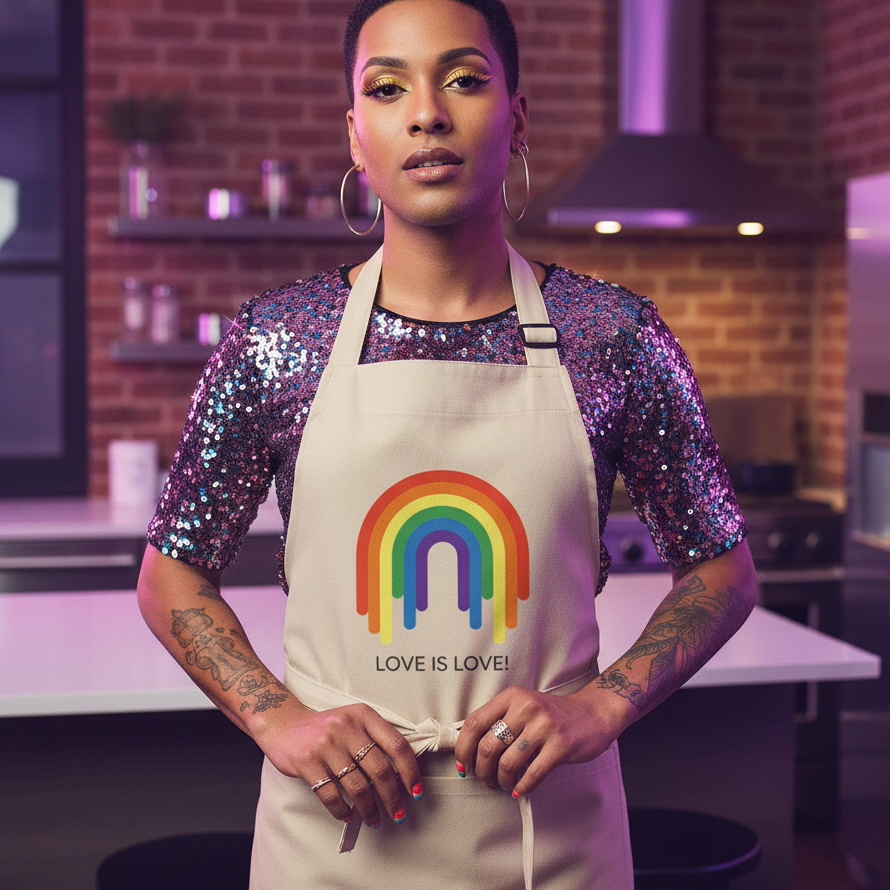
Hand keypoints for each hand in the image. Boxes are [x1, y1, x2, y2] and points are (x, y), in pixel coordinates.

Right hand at [252, 698, 422, 827]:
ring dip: (369, 808)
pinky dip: (342, 810)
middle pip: (379, 769)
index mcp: (364, 715)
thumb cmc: (325, 727)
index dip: (410, 771)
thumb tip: (401, 772)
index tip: (415, 791)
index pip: (397, 745)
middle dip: (392, 797)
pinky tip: (347, 815)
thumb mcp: (353, 720)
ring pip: (357, 785)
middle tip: (397, 813)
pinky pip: (331, 794)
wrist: (282, 723)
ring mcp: (326, 744)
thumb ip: (374, 737)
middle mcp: (347, 727)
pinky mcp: (307, 761)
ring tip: (374, 819)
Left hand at [454, 684, 631, 795]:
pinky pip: (532, 774)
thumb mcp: (523, 705)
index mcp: (511, 696)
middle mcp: (526, 708)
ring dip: (502, 781)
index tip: (463, 764)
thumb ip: (499, 719)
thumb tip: (469, 749)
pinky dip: (522, 787)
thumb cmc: (552, 714)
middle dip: (482, 770)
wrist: (592, 713)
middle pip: (488, 747)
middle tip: (486, 778)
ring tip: (505, 783)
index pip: (475, 722)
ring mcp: (544, 727)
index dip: (463, 748)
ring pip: (508, 764)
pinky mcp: (561, 746)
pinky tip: (520, 789)